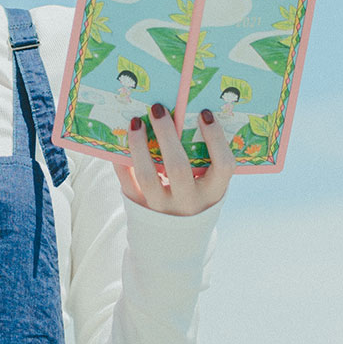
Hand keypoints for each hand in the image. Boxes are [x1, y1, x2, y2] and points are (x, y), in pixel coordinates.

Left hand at [112, 103, 231, 215]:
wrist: (173, 236)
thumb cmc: (194, 194)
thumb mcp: (206, 183)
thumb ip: (201, 157)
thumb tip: (182, 112)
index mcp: (213, 193)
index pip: (223, 166)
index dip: (216, 139)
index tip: (205, 113)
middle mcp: (188, 202)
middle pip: (178, 168)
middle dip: (167, 134)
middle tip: (158, 108)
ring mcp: (162, 207)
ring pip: (147, 176)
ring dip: (139, 145)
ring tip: (136, 121)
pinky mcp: (139, 206)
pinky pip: (126, 181)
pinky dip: (121, 159)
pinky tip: (120, 139)